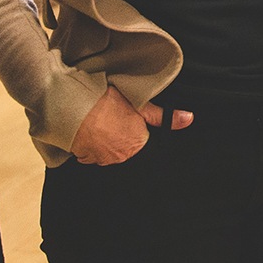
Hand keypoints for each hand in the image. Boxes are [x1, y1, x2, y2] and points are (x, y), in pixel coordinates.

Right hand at [70, 86, 187, 164]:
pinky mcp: (85, 158)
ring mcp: (101, 159)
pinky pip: (92, 154)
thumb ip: (163, 116)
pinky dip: (92, 145)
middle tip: (114, 117)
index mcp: (136, 144)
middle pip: (126, 148)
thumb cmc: (107, 103)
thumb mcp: (139, 104)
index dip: (136, 128)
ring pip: (108, 152)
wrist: (74, 107)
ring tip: (101, 122)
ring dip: (106, 141)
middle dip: (122, 135)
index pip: (143, 142)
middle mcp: (121, 157)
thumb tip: (188, 119)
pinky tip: (90, 130)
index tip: (129, 119)